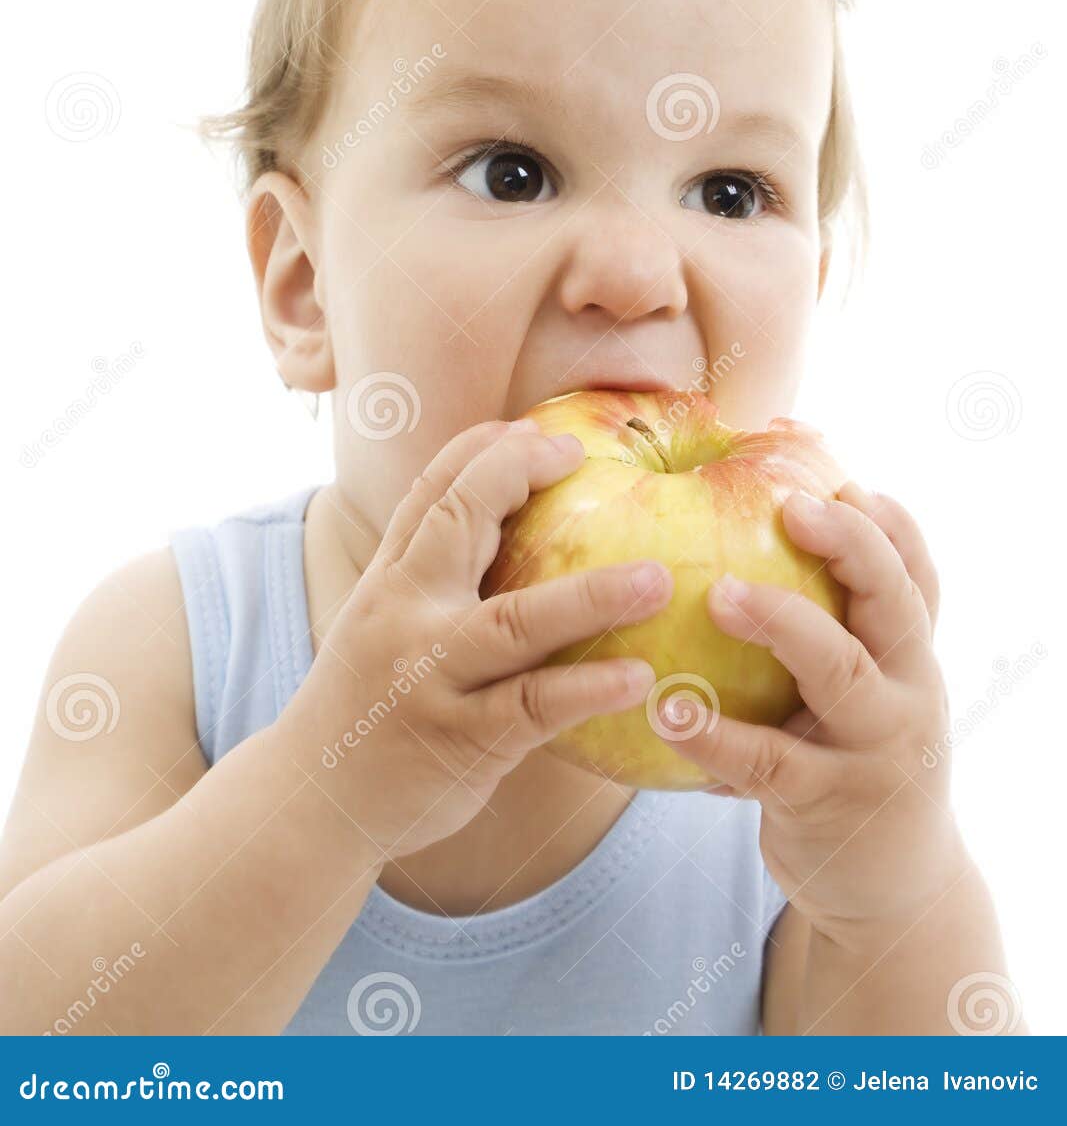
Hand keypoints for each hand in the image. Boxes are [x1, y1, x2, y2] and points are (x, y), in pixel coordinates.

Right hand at [275, 418, 668, 860]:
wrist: (310, 803)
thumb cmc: (367, 703)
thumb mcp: (379, 622)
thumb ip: (429, 573)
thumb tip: (504, 515)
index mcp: (388, 582)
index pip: (428, 493)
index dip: (479, 450)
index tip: (530, 426)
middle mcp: (404, 617)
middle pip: (458, 524)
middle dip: (516, 476)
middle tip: (582, 455)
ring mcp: (432, 679)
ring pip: (515, 622)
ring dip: (591, 595)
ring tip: (659, 579)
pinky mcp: (462, 741)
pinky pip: (535, 706)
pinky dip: (588, 689)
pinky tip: (639, 677)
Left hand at [651, 482, 964, 939]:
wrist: (892, 887)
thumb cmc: (855, 757)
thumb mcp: (866, 690)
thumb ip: (835, 623)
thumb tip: (766, 520)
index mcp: (913, 654)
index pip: (917, 572)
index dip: (887, 521)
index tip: (841, 473)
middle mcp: (910, 691)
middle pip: (896, 602)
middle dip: (851, 548)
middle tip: (792, 508)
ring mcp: (876, 749)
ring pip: (840, 672)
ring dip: (781, 623)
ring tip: (718, 592)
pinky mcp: (828, 802)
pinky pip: (768, 760)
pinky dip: (715, 734)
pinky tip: (667, 710)